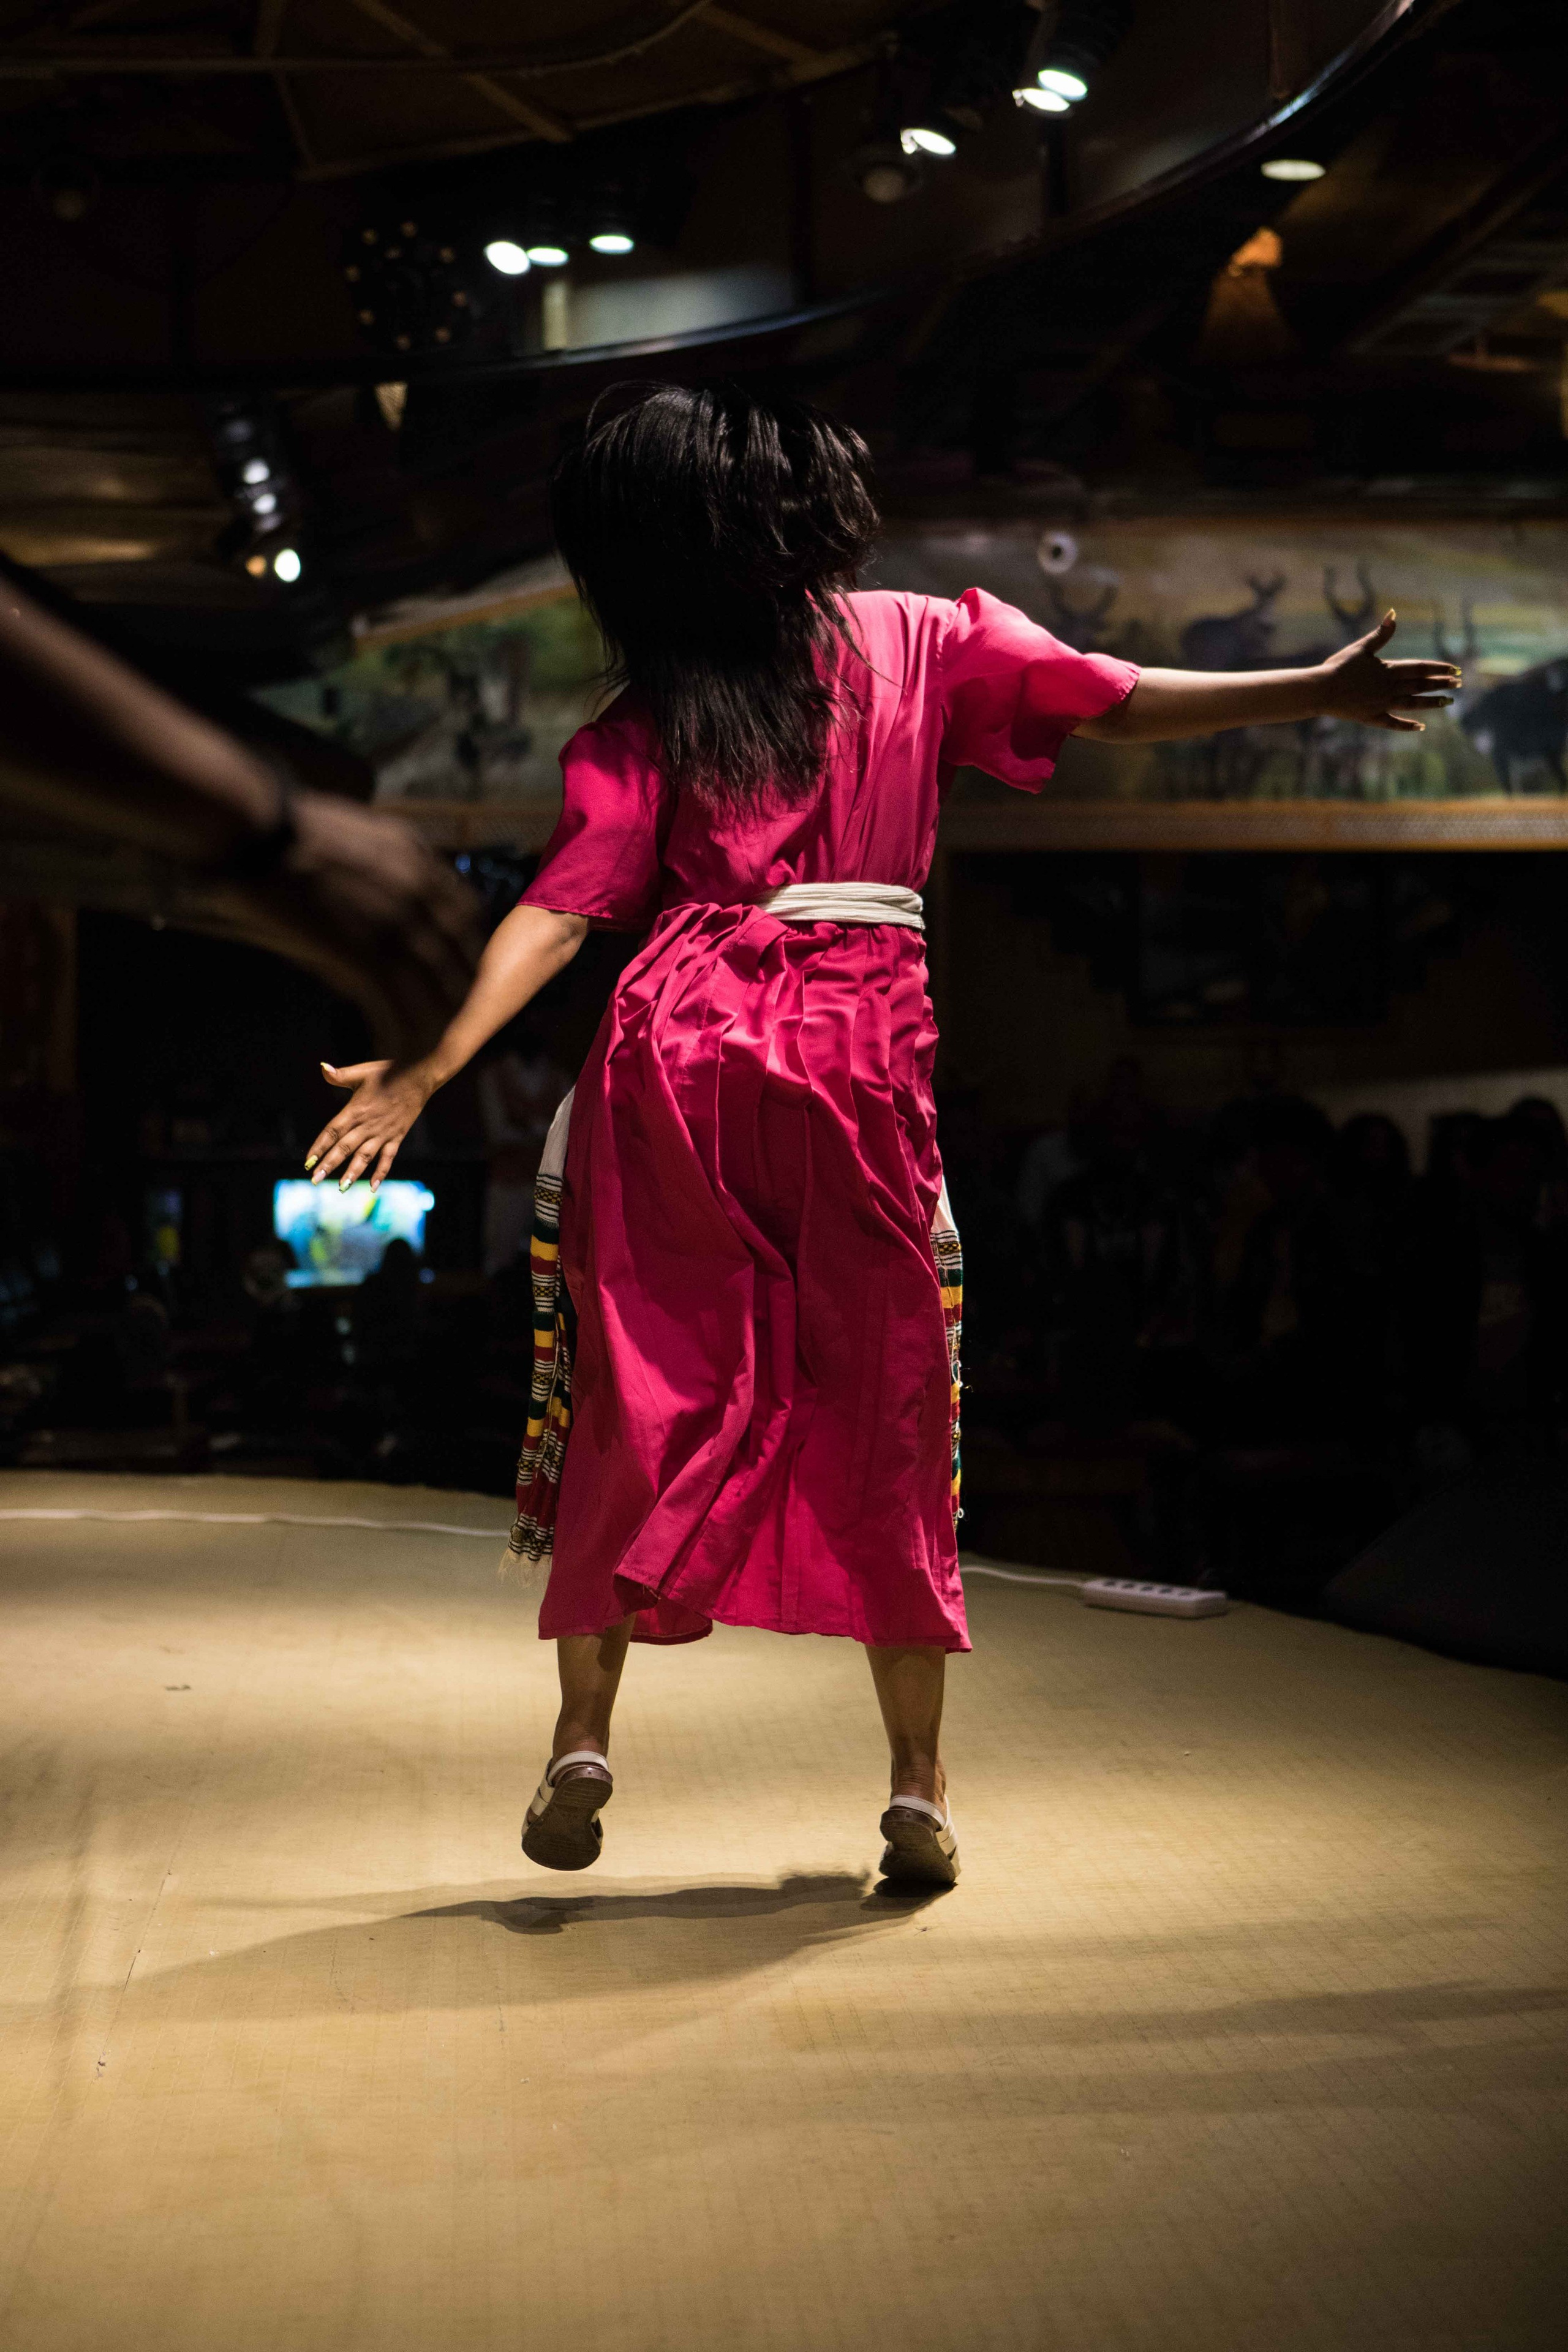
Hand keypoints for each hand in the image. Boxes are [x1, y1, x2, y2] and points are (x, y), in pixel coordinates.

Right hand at [225, 793, 481, 1060]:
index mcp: (420, 862)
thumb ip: (394, 872)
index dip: (467, 952)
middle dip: (455, 999)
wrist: (259, 831)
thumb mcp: (366, 838)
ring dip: (429, 1030)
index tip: (458, 975)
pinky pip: (397, 1009)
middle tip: (442, 1024)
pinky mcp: (366, 953)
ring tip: (417, 1051)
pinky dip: (397, 1037)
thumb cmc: (293, 834)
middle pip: (461, 962)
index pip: (469, 917)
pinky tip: (389, 1051)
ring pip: (435, 994)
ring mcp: (397, 925)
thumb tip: (406, 900)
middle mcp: (420, 895)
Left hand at [305, 1058, 436, 1191]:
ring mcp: (383, 1133)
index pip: (333, 1132)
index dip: (319, 1147)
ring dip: (352, 1172)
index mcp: (356, 1110)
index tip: (308, 1161)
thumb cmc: (388, 1072)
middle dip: (329, 1164)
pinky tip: (373, 1187)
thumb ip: (341, 1076)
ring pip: (365, 1156)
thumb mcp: (362, 1072)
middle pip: (345, 1148)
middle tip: (315, 1179)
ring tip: (341, 1187)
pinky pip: (388, 1158)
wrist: (418, 1076)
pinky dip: (381, 1172)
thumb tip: (323, 1068)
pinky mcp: (397, 1137)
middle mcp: (368, 1125)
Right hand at [1317, 612, 1460, 732]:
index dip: (1439, 668)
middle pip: (1421, 685)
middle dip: (1441, 684)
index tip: (1455, 669)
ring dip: (1432, 703)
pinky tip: (1421, 727)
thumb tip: (1393, 614)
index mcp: (1389, 669)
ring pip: (1413, 704)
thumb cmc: (1339, 666)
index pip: (1420, 668)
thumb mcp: (1361, 647)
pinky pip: (1394, 723)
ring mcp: (1382, 704)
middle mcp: (1390, 688)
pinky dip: (1407, 725)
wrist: (1321, 690)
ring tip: (1449, 702)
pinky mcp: (1372, 718)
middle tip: (1459, 684)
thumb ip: (1381, 634)